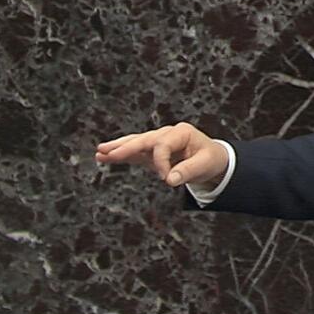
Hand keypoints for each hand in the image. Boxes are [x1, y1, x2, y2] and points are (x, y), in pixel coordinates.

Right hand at [95, 122, 227, 188]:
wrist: (213, 158)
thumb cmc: (211, 159)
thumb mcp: (205, 164)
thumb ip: (188, 170)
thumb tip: (171, 179)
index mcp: (181, 133)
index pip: (163, 145)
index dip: (162, 163)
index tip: (167, 178)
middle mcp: (167, 134)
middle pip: (143, 139)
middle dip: (126, 147)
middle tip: (109, 153)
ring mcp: (158, 141)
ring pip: (135, 143)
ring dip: (118, 148)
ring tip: (100, 152)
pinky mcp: (152, 152)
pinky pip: (135, 152)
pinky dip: (121, 155)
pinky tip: (104, 157)